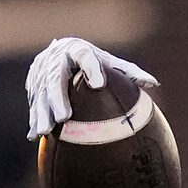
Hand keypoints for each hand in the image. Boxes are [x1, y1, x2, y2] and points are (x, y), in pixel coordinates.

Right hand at [26, 37, 157, 141]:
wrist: (61, 51)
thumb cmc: (94, 61)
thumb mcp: (110, 62)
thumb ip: (129, 71)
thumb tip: (153, 84)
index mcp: (77, 51)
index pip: (84, 57)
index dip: (91, 69)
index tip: (99, 83)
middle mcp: (56, 59)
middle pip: (55, 78)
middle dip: (57, 97)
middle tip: (64, 117)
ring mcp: (42, 73)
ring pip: (40, 94)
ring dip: (42, 113)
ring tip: (45, 131)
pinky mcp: (33, 85)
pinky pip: (33, 104)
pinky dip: (33, 120)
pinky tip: (34, 137)